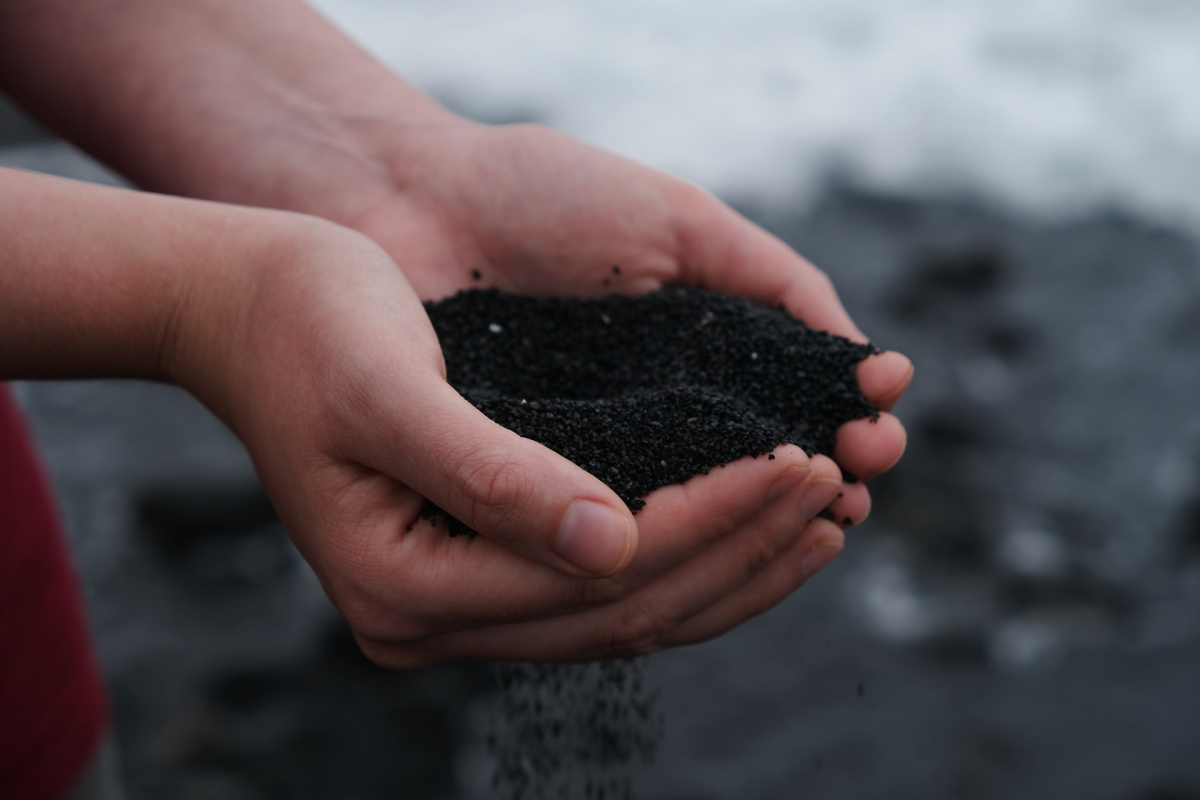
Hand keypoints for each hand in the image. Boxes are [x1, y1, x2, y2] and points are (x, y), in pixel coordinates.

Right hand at [176, 218, 855, 664]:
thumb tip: (615, 544)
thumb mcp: (389, 390)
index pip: (596, 575)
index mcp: (400, 589)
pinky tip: (748, 530)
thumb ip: (493, 477)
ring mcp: (455, 607)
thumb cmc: (306, 325)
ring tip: (820, 520)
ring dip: (730, 570)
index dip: (707, 522)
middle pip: (623, 612)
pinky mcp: (479, 572)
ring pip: (626, 617)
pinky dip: (687, 562)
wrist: (245, 307)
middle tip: (833, 488)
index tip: (794, 461)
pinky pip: (604, 592)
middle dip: (739, 549)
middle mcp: (429, 622)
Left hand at [343, 120, 910, 493]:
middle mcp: (659, 421)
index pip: (794, 416)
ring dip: (761, 534)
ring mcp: (599, 462)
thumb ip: (772, 282)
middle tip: (853, 489)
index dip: (844, 432)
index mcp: (702, 360)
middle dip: (818, 490)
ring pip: (694, 525)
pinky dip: (663, 549)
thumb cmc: (545, 194)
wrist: (413, 199)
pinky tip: (709, 548)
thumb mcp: (678, 223)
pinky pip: (605, 537)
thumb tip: (872, 366)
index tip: (875, 435)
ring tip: (813, 524)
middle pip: (759, 483)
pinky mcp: (533, 493)